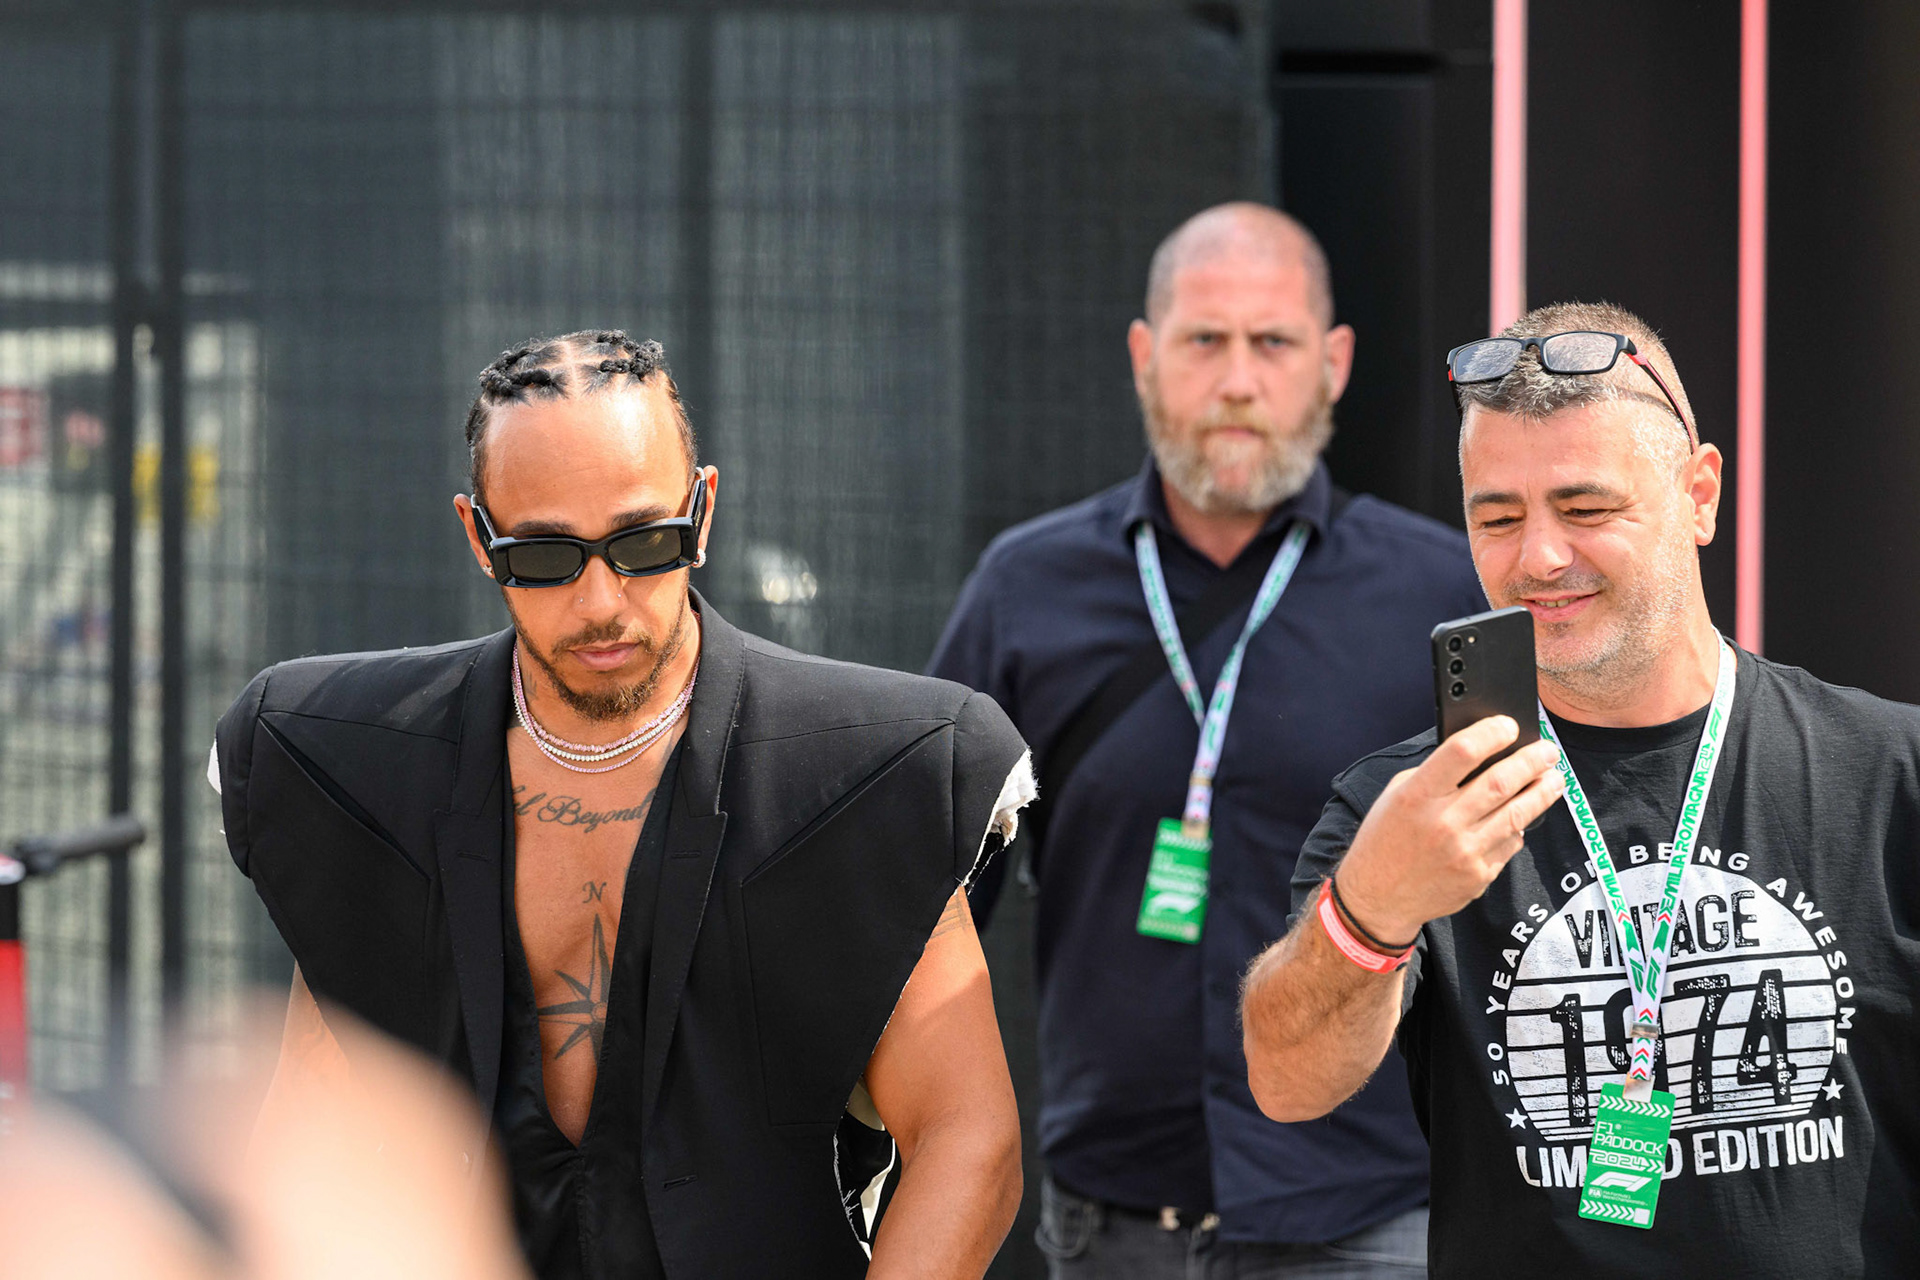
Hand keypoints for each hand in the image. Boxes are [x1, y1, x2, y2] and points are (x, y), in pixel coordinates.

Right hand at [1334, 716, 1563, 942]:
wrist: (1378, 897)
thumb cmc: (1385, 839)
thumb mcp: (1396, 795)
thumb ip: (1434, 775)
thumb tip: (1481, 754)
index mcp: (1416, 796)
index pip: (1462, 752)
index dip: (1491, 733)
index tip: (1509, 725)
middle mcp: (1443, 823)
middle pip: (1501, 782)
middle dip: (1532, 761)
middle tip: (1547, 751)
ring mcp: (1464, 853)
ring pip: (1518, 814)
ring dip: (1542, 792)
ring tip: (1554, 778)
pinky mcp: (1479, 876)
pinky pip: (1510, 843)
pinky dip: (1517, 827)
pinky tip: (1518, 817)